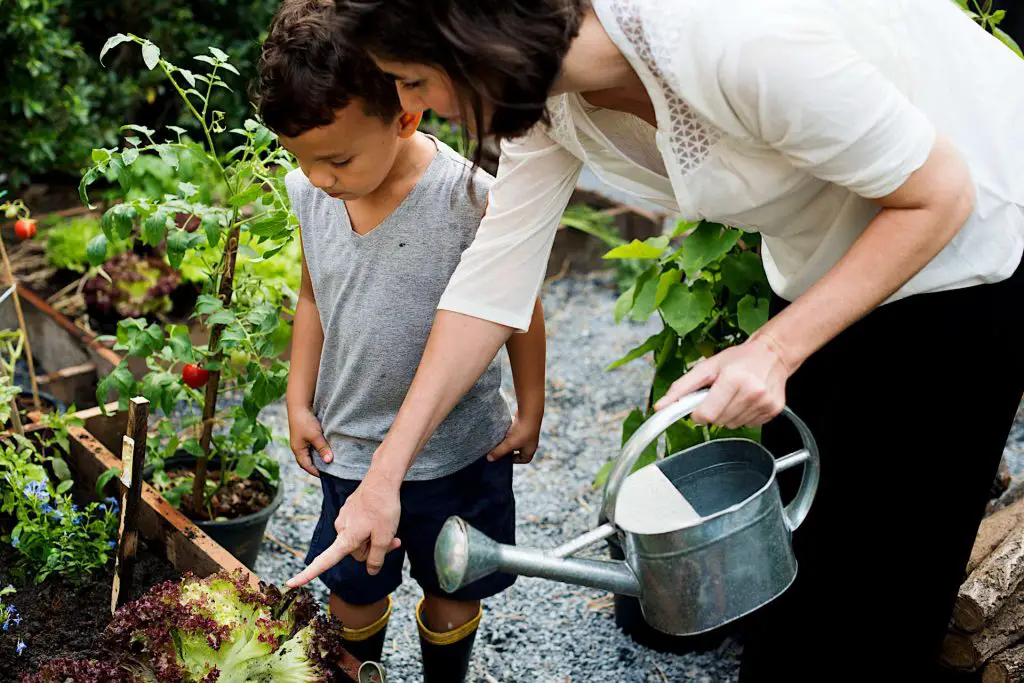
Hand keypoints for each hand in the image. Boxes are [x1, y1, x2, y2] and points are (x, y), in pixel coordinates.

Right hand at [287, 471, 402, 587]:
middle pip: (354, 552)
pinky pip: (359, 526)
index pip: (323, 561)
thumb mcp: (385, 538)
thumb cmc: (384, 508)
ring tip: (388, 525)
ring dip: (373, 537)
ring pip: (358, 539)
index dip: (307, 574)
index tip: (290, 583)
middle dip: (372, 549)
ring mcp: (344, 518)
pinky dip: (371, 527)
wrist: (382, 479)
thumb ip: (376, 558)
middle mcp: (340, 528)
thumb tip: (370, 571)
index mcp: (346, 538)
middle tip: (393, 540)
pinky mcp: (349, 510)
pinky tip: (381, 516)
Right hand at [288, 406, 331, 477]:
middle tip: (331, 471)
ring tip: (332, 461)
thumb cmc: (304, 421)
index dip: (316, 472)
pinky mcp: (307, 436)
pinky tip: (329, 449)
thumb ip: (322, 448)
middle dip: (319, 467)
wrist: (300, 405)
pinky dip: (320, 450)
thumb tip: (329, 461)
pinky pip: (314, 447)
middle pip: (309, 462)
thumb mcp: (315, 436)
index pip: (307, 466)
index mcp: (298, 450)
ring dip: (320, 457)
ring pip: (312, 454)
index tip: (328, 476)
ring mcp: (302, 442)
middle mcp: (299, 448)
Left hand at [487, 411, 540, 463]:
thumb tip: (489, 459)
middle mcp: (530, 442)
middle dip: (509, 450)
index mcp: (530, 449)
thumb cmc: (522, 431)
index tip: (505, 458)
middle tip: (500, 449)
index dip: (515, 460)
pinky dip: (508, 431)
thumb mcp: (509, 444)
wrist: (529, 412)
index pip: (524, 459)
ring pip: (516, 439)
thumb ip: (499, 452)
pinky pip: (515, 430)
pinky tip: (502, 430)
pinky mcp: (523, 424)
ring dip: (508, 440)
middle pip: (519, 449)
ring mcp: (527, 432)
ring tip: (499, 440)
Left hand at [653, 334, 793, 427]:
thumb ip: (681, 388)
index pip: (707, 414)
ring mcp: (764, 403)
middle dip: (713, 412)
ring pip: (733, 425)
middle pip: (719, 421)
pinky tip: (745, 401)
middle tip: (719, 395)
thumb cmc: (739, 359)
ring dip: (727, 415)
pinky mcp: (774, 410)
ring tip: (734, 396)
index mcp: (733, 378)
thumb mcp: (706, 367)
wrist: (773, 354)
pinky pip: (748, 425)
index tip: (699, 406)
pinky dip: (742, 416)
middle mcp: (752, 392)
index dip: (698, 413)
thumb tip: (660, 406)